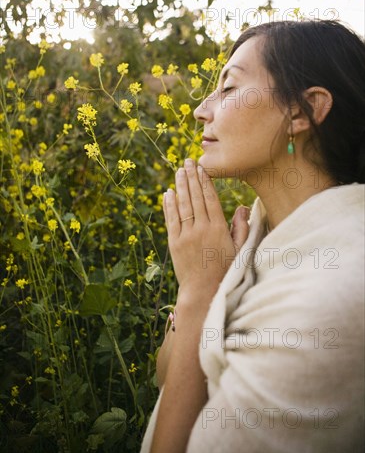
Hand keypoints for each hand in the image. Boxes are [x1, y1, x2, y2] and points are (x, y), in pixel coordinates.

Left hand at [163, 159, 249, 307]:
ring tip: (179, 171)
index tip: (202, 168)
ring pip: (182, 205)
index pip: (210, 198)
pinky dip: (169, 205)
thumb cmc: (225, 270)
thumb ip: (241, 227)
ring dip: (180, 186)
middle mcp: (201, 229)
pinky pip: (171, 219)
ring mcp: (185, 236)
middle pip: (195, 197)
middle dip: (191, 177)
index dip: (205, 181)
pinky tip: (169, 193)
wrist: (203, 291)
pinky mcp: (174, 243)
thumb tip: (241, 207)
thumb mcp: (239, 250)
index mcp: (218, 229)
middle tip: (188, 161)